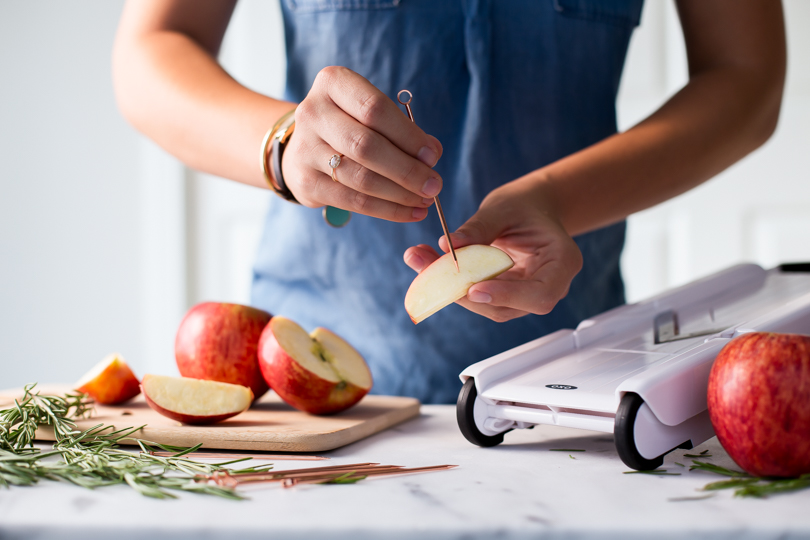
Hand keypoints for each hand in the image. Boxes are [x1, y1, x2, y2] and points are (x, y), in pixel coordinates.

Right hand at [281, 66, 443, 221]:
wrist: (305, 144)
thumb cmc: (350, 123)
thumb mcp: (371, 112)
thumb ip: (401, 129)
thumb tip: (431, 156)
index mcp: (333, 84)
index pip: (375, 109)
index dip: (408, 135)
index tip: (433, 156)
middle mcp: (313, 113)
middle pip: (367, 146)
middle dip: (407, 170)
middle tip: (434, 186)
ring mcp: (305, 149)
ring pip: (361, 178)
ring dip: (400, 194)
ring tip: (425, 200)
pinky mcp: (306, 182)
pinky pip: (353, 202)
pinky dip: (387, 210)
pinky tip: (410, 213)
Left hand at [403, 180, 582, 321]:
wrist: (529, 209)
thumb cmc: (525, 205)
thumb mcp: (504, 207)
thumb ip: (479, 228)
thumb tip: (448, 245)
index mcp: (562, 262)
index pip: (539, 295)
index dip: (507, 296)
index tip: (474, 288)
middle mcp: (547, 286)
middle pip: (506, 306)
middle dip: (463, 292)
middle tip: (428, 269)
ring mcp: (524, 295)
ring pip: (486, 306)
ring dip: (449, 288)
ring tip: (419, 258)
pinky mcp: (502, 296)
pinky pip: (475, 296)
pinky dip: (449, 282)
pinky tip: (426, 261)